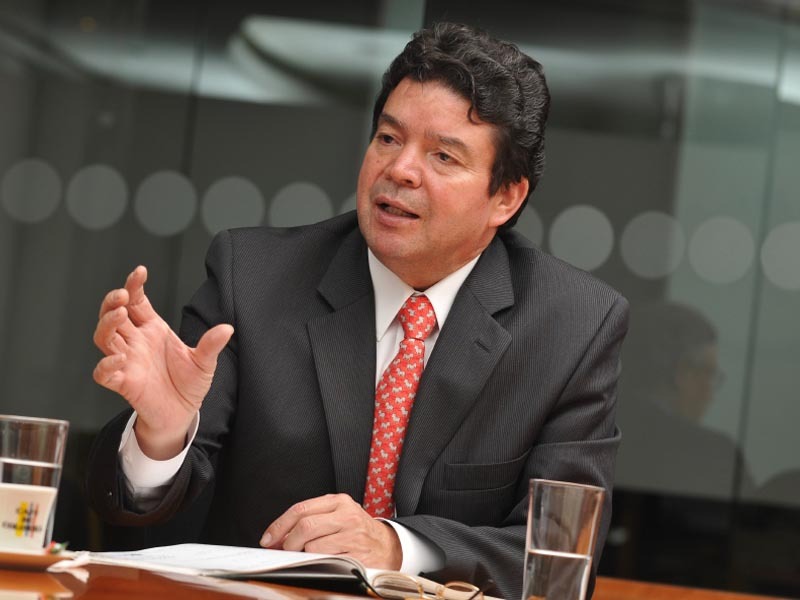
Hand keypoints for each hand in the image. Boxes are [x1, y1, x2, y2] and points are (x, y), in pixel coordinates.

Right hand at [92, 266, 233, 458]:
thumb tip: (228, 328)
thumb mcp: (205, 362)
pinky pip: (104, 373)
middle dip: (112, 302)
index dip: (134, 286)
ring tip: (120, 315)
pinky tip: (119, 358)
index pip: (136, 301)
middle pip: (113, 315)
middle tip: (122, 295)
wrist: (183, 413)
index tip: (140, 272)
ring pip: (104, 338)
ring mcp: (127, 361)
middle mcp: (136, 342)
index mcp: (152, 330)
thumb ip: (211, 345)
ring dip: (107, 325)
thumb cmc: (189, 384)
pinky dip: (106, 365)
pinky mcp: (123, 383)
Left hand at [260, 494, 401, 568]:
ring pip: (313, 546)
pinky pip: (326, 561)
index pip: (301, 509)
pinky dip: (318, 564)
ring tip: (310, 556)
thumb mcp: (337, 516)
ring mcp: (353, 535)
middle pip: (305, 526)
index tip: (268, 538)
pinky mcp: (358, 555)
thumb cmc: (356, 531)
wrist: (388, 546)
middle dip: (288, 542)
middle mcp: (347, 515)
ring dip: (304, 555)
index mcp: (339, 501)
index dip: (279, 525)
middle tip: (285, 551)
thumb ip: (310, 520)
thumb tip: (276, 537)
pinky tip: (323, 562)